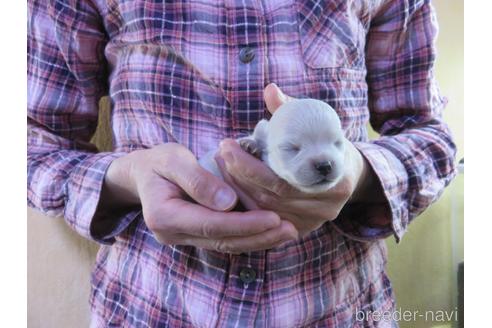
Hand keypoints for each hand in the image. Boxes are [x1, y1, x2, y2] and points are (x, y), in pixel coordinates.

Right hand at [99, 143, 297, 252]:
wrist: (143, 174)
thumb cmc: (158, 161)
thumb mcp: (172, 159)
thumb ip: (197, 179)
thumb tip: (227, 202)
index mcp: (164, 216)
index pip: (211, 224)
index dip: (244, 223)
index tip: (273, 218)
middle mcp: (173, 234)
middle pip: (222, 240)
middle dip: (258, 236)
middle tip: (290, 229)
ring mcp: (183, 238)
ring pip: (225, 244)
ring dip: (258, 240)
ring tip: (287, 232)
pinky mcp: (195, 236)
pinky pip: (224, 240)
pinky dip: (248, 236)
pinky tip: (270, 231)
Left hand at [215, 84, 374, 236]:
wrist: (349, 172)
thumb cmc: (326, 141)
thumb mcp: (314, 122)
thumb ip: (290, 108)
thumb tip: (269, 89)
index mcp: (334, 182)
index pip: (279, 181)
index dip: (247, 166)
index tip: (226, 145)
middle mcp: (325, 208)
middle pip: (268, 199)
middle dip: (237, 176)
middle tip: (219, 153)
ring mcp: (313, 222)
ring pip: (264, 212)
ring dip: (237, 190)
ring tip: (220, 166)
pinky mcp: (301, 229)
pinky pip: (266, 220)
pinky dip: (246, 203)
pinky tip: (230, 186)